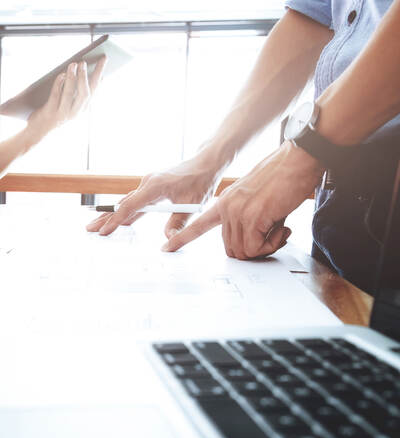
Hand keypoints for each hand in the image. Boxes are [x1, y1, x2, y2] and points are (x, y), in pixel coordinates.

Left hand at [27, 56, 106, 142]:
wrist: (38, 131)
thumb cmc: (54, 113)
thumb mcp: (69, 104)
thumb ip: (76, 91)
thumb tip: (82, 70)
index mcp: (82, 108)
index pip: (95, 89)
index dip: (99, 74)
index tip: (104, 59)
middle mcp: (75, 113)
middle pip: (85, 93)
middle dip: (85, 77)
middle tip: (84, 62)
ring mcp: (62, 114)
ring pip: (70, 94)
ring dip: (72, 78)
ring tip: (73, 65)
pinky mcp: (50, 113)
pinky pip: (55, 95)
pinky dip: (59, 84)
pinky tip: (61, 74)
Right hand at [86, 151, 222, 237]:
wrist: (205, 163)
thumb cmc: (200, 180)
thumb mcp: (192, 205)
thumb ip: (178, 222)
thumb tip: (168, 239)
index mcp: (154, 186)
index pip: (130, 206)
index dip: (116, 220)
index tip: (105, 231)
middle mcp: (147, 183)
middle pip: (122, 204)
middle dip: (105, 217)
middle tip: (89, 229)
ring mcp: (148, 184)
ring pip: (126, 202)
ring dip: (112, 214)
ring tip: (96, 224)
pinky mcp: (151, 186)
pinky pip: (134, 200)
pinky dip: (124, 210)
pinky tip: (119, 219)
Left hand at [162, 141, 323, 257]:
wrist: (296, 160)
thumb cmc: (282, 177)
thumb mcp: (255, 200)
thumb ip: (246, 219)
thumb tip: (251, 243)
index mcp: (224, 203)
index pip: (197, 225)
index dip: (181, 239)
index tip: (167, 248)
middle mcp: (226, 208)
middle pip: (231, 249)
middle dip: (253, 250)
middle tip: (272, 237)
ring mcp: (237, 212)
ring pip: (244, 251)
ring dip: (265, 247)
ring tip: (278, 228)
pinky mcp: (252, 216)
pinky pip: (256, 248)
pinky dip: (272, 244)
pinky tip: (282, 228)